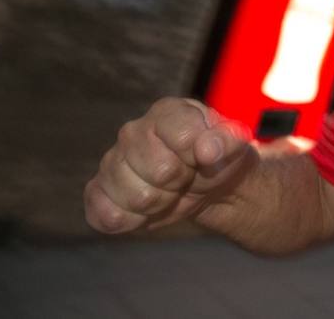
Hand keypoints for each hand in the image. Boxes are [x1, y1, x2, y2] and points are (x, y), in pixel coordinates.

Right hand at [84, 97, 254, 233]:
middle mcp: (133, 131)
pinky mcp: (98, 191)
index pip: (183, 137)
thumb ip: (228, 140)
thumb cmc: (219, 158)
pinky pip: (106, 215)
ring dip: (161, 203)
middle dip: (181, 182)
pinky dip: (132, 221)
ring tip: (169, 191)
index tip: (205, 156)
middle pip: (160, 171)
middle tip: (186, 177)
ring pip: (137, 197)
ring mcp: (111, 161)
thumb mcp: (235, 144)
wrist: (207, 185)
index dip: (199, 155)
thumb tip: (208, 149)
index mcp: (167, 112)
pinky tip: (146, 210)